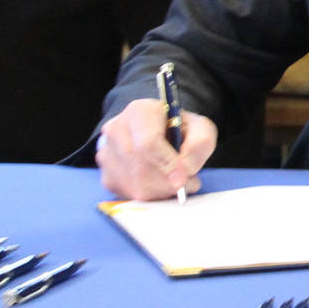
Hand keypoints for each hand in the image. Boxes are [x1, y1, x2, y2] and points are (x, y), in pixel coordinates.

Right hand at [96, 98, 217, 200]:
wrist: (158, 133)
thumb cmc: (179, 129)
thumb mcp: (199, 128)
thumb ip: (201, 143)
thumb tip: (187, 168)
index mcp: (140, 111)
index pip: (148, 142)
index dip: (167, 163)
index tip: (183, 178)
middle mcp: (117, 130)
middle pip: (141, 168)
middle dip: (168, 181)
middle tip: (187, 182)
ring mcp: (107, 154)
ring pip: (136, 185)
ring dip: (163, 190)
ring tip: (176, 180)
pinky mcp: (107, 177)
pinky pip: (130, 196)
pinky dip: (152, 196)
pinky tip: (161, 184)